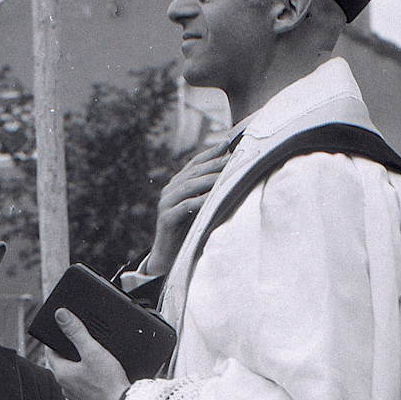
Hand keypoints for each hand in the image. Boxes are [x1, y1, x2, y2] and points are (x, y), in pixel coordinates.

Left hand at [45, 309, 129, 399]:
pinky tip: (100, 373)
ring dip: (78, 365)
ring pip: (73, 375)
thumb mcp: (92, 351)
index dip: (54, 339)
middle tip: (78, 340)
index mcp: (62, 374)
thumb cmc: (108, 382)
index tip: (61, 331)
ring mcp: (77, 396)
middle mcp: (66, 387)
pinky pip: (83, 385)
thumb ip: (76, 332)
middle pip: (62, 363)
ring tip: (91, 355)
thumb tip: (61, 316)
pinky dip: (88, 377)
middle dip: (68, 351)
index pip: (50, 352)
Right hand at [144, 136, 235, 275]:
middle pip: (194, 172)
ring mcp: (166, 203)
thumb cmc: (189, 230)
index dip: (211, 152)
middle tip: (234, 157)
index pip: (195, 163)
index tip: (228, 143)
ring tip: (228, 174)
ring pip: (189, 186)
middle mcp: (170, 190)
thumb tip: (234, 175)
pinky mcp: (166, 218)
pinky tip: (215, 197)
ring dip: (210, 179)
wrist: (169, 256)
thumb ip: (210, 192)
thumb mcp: (201, 207)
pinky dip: (201, 200)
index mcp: (177, 184)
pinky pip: (186, 206)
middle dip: (215, 163)